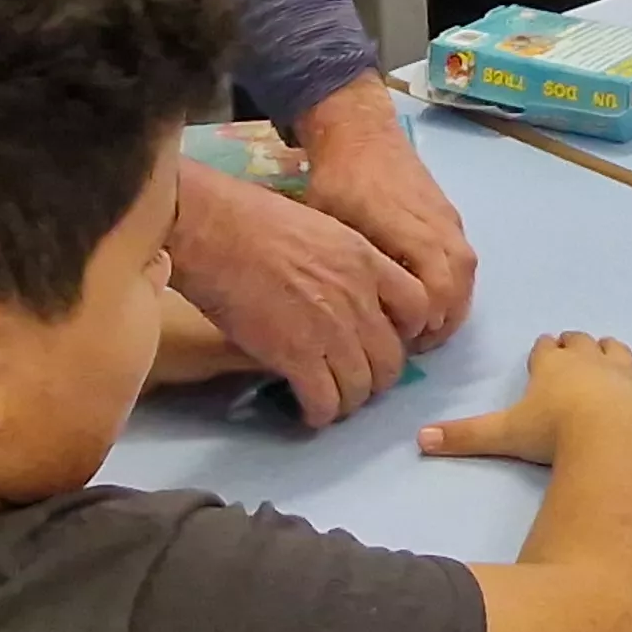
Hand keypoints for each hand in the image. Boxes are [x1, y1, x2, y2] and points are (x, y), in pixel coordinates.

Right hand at [164, 161, 427, 425]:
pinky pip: (324, 400)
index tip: (381, 340)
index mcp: (366, 261)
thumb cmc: (251, 219)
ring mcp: (331, 329)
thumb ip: (343, 264)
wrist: (213, 229)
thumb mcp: (320, 228)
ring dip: (347, 401)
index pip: (418, 307)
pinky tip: (307, 410)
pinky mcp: (297, 356)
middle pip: (392, 359)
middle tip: (354, 381)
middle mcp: (358, 298)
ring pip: (362, 387)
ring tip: (329, 401)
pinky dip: (318, 412)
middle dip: (376, 378)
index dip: (404, 332)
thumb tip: (342, 293)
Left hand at [297, 77, 478, 346]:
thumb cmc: (338, 179)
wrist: (361, 133)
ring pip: (467, 274)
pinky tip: (427, 300)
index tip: (397, 339)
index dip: (422, 323)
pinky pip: (464, 260)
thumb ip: (346, 265)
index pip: (436, 288)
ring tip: (422, 329)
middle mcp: (438, 226)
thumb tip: (344, 314)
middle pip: (459, 286)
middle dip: (441, 323)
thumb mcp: (329, 223)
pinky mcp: (450, 217)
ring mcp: (448, 221)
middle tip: (413, 346)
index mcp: (408, 229)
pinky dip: (453, 286)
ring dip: (451, 306)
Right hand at [416, 332, 631, 464]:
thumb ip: (462, 436)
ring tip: (608, 347)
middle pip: (581, 345)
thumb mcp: (502, 435)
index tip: (542, 347)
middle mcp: (588, 364)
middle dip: (575, 344)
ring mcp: (624, 377)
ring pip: (618, 354)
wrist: (608, 441)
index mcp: (552, 367)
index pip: (545, 350)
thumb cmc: (553, 435)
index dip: (543, 350)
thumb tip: (419, 440)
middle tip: (569, 345)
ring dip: (612, 351)